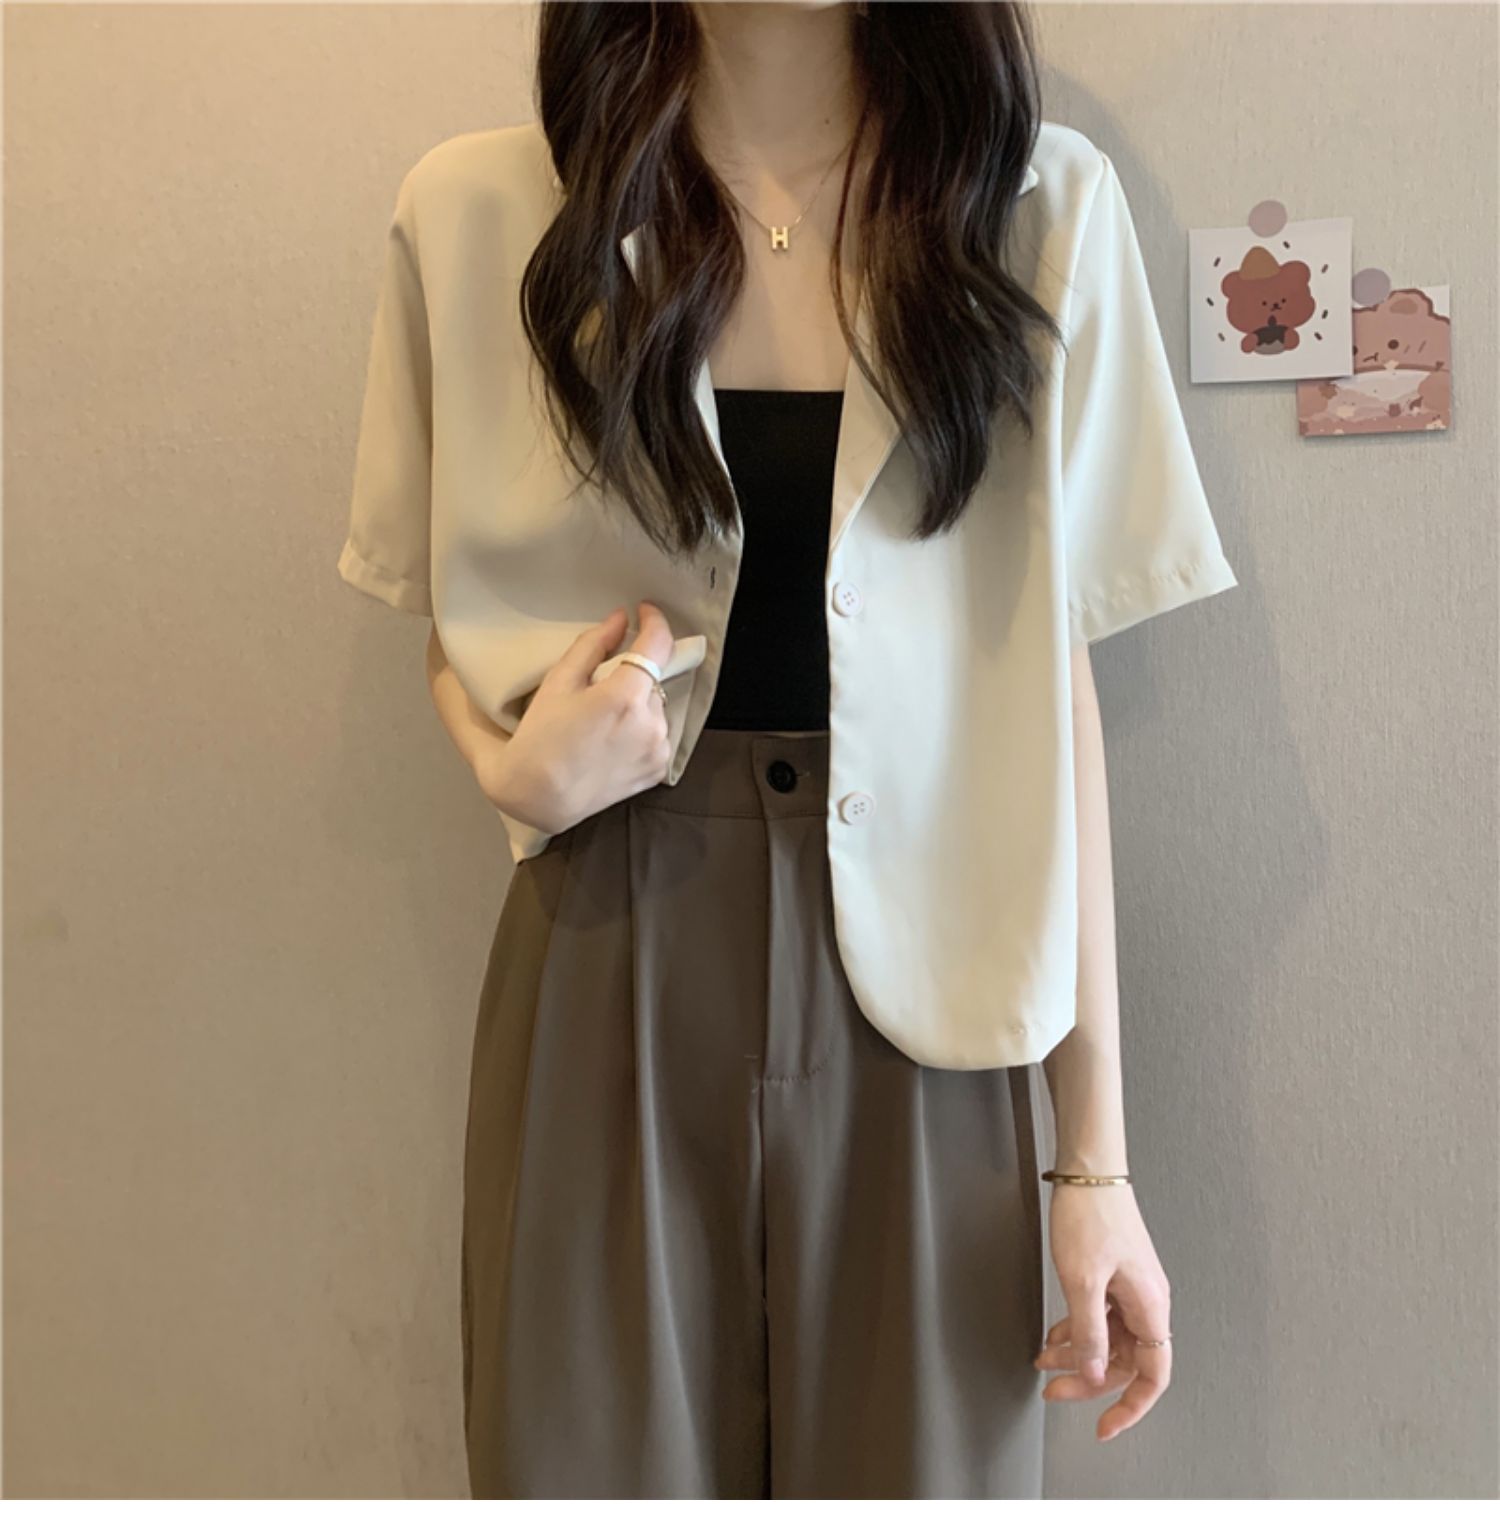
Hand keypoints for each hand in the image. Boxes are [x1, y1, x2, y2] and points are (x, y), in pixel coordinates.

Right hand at [476, 600, 677, 832]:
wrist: (539, 798)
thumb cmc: (541, 737)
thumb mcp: (559, 682)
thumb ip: (593, 645)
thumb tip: (621, 619)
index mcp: (625, 697)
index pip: (658, 644)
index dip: (654, 621)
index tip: (644, 612)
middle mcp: (651, 723)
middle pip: (655, 678)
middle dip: (634, 672)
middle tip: (601, 683)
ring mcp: (658, 749)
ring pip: (657, 706)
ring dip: (638, 702)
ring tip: (603, 718)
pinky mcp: (659, 769)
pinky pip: (658, 734)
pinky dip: (641, 728)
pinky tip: (612, 738)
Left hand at [1035, 1183, 1172, 1441]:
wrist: (1088, 1170)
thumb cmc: (1091, 1213)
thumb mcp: (1082, 1280)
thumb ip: (1089, 1332)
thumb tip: (1092, 1374)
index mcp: (1149, 1306)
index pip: (1152, 1375)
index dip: (1130, 1407)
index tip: (1104, 1426)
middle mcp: (1146, 1300)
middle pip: (1123, 1360)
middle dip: (1087, 1379)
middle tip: (1053, 1390)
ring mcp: (1130, 1287)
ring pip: (1108, 1338)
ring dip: (1077, 1353)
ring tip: (1044, 1359)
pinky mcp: (1115, 1274)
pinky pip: (1100, 1315)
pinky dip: (1077, 1328)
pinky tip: (1055, 1332)